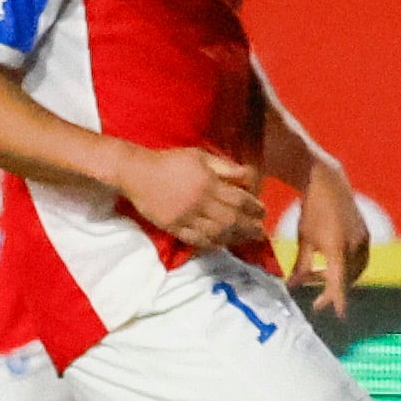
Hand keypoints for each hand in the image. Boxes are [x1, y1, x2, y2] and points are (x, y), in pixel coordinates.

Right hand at [119, 144, 265, 255]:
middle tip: (261, 233)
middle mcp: (200, 202)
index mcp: (208, 183)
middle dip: (249, 227)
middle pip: (231, 220)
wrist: (137, 173)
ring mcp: (186, 217)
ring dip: (234, 238)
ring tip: (246, 240)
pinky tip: (222, 244)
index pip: (238, 200)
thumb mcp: (200, 156)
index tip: (263, 213)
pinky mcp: (174, 228)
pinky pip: (197, 240)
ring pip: (216, 233)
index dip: (254, 208)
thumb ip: (225, 167)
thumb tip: (248, 176)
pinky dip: (212, 244)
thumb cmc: (171, 161)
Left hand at [287, 158, 370, 315]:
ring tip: (322, 278)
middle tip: (318, 300)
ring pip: (356, 270)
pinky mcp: (366, 234)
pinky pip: (361, 259)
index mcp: (337, 248)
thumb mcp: (304, 240)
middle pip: (348, 279)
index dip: (338, 299)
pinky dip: (349, 268)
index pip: (339, 281)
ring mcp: (363, 239)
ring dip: (342, 279)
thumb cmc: (311, 211)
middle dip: (333, 290)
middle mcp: (354, 245)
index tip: (339, 315)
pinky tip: (334, 266)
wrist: (328, 182)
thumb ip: (301, 266)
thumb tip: (293, 288)